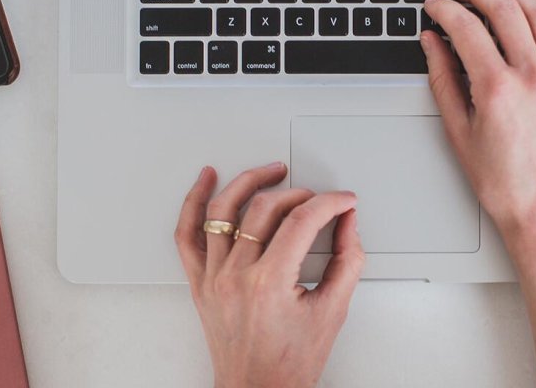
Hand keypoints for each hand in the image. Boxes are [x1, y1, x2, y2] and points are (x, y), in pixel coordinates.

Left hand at [174, 163, 365, 387]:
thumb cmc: (289, 363)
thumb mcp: (333, 311)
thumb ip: (348, 261)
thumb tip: (348, 224)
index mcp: (270, 284)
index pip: (303, 221)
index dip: (330, 202)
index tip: (344, 201)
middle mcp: (236, 276)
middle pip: (265, 209)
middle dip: (299, 194)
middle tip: (319, 199)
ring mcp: (213, 277)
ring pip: (222, 210)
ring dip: (249, 182)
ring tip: (271, 171)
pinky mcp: (199, 282)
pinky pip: (187, 233)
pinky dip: (194, 201)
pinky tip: (207, 180)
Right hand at [420, 0, 535, 242]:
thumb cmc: (503, 184)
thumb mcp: (458, 131)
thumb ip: (443, 78)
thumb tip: (432, 43)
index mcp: (498, 90)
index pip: (467, 28)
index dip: (445, 9)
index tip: (434, 5)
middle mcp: (534, 78)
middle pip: (505, 7)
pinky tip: (533, 11)